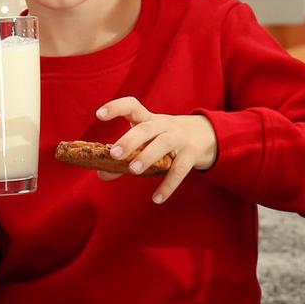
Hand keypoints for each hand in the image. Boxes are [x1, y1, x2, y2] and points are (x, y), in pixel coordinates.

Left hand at [95, 96, 217, 203]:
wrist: (205, 134)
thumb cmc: (166, 138)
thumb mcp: (148, 141)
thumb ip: (125, 157)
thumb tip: (101, 174)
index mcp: (149, 119)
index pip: (132, 106)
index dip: (116, 107)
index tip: (99, 114)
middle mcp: (163, 125)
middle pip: (146, 128)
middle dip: (130, 140)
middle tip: (114, 154)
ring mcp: (179, 138)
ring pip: (163, 143)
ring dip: (147, 156)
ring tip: (133, 170)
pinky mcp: (191, 154)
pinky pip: (179, 169)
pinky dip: (168, 185)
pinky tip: (157, 198)